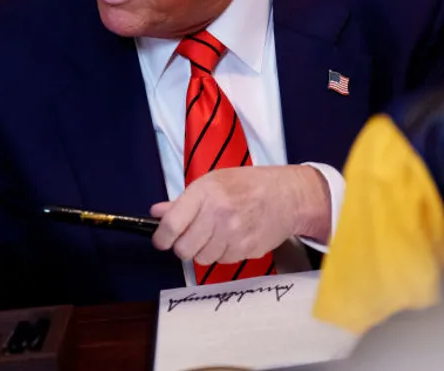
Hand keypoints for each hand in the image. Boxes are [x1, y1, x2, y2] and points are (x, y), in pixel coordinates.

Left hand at [151, 166, 330, 265]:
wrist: (286, 195)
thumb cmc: (247, 185)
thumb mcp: (212, 181)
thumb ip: (182, 201)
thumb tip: (157, 213)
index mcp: (205, 193)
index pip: (171, 225)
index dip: (161, 238)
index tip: (161, 240)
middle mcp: (218, 214)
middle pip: (184, 249)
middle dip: (183, 246)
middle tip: (189, 237)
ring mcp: (234, 234)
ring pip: (202, 258)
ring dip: (204, 250)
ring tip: (215, 234)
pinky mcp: (246, 249)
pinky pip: (222, 261)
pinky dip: (223, 253)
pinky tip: (231, 237)